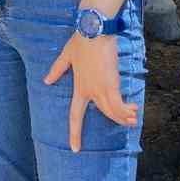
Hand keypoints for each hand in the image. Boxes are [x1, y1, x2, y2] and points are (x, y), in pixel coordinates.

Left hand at [44, 33, 138, 152]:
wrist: (93, 31)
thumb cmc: (80, 42)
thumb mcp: (66, 56)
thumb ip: (57, 70)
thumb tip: (46, 81)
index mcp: (78, 88)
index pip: (75, 116)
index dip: (74, 133)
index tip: (75, 149)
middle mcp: (90, 92)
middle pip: (102, 113)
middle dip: (116, 120)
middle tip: (127, 122)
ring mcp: (100, 88)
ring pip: (112, 111)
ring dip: (123, 117)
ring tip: (132, 118)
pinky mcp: (111, 83)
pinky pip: (119, 104)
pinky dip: (125, 110)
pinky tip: (133, 111)